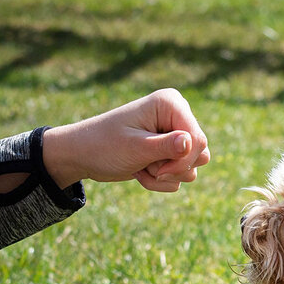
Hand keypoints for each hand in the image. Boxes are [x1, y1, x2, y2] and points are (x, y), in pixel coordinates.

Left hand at [42, 89, 210, 192]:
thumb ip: (166, 146)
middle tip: (149, 169)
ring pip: (192, 166)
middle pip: (200, 153)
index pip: (198, 139)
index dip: (183, 160)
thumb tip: (192, 143)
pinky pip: (181, 174)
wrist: (83, 155)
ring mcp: (175, 133)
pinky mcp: (170, 150)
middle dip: (174, 169)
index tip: (160, 171)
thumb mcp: (135, 147)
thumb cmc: (104, 145)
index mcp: (170, 103)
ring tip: (141, 168)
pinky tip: (141, 170)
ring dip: (166, 176)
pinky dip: (161, 180)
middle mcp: (177, 115)